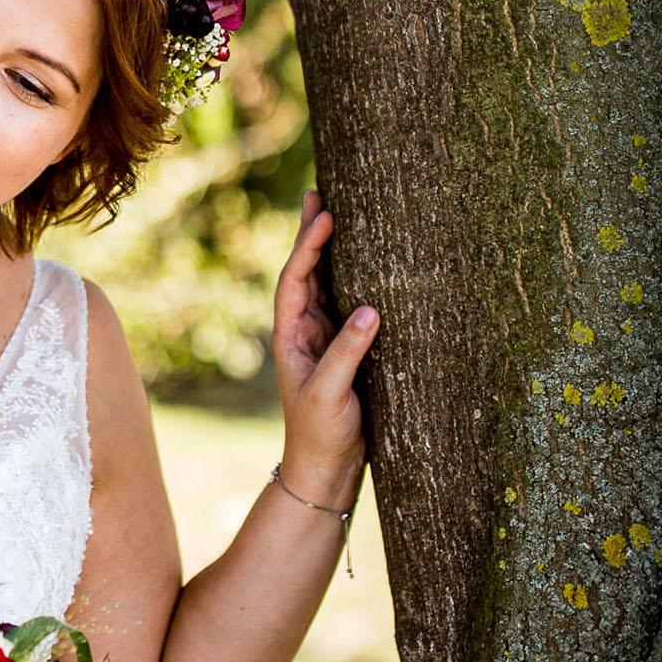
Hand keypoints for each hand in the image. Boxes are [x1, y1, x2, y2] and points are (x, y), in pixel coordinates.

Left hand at [273, 190, 379, 507]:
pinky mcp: (345, 350)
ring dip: (330, 251)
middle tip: (318, 193)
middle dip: (311, 235)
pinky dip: (353, 278)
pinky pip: (347, 305)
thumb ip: (347, 352)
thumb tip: (371, 309)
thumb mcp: (331, 393)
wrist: (326, 467)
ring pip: (326, 285)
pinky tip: (365, 261)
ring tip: (335, 211)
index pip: (295, 280)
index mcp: (290, 336)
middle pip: (306, 272)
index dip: (307, 247)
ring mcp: (324, 338)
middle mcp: (304, 331)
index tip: (324, 215)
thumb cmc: (321, 433)